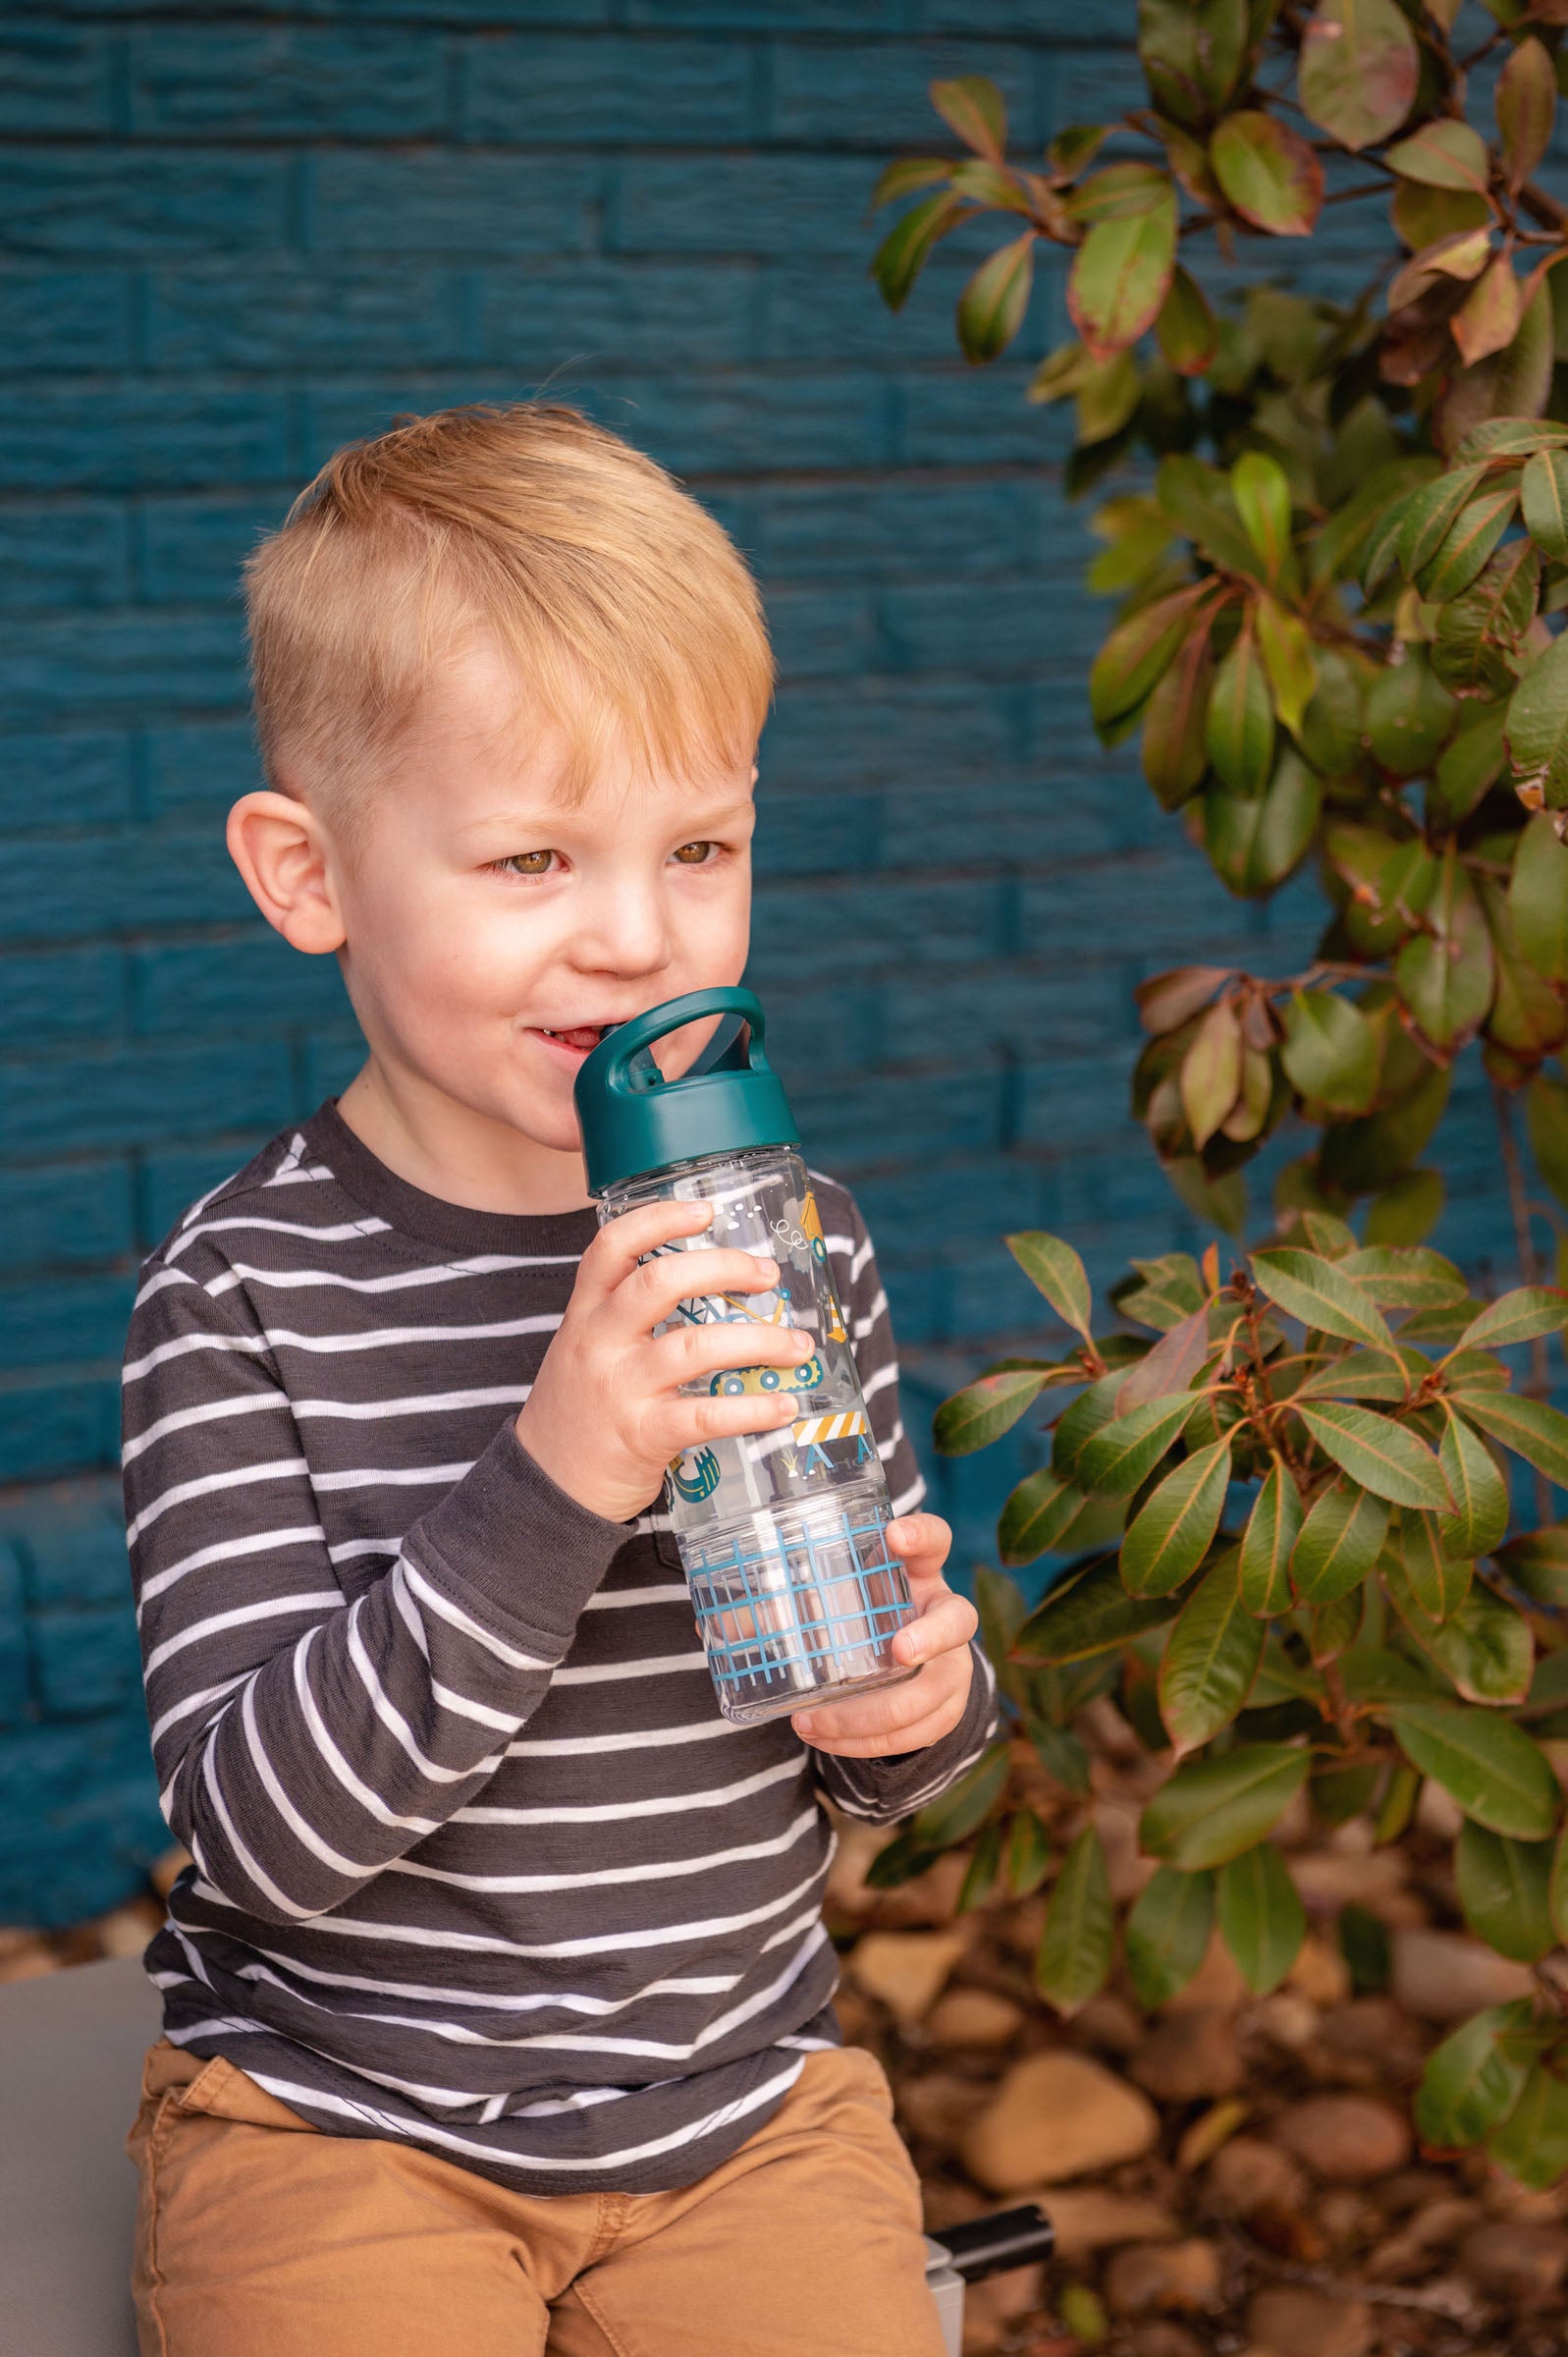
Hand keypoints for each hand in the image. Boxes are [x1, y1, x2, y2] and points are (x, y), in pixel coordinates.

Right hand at [516, 1199, 812, 1523]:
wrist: (546, 1488)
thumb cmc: (580, 1411)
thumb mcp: (586, 1349)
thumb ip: (628, 1316)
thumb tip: (712, 1286)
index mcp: (585, 1314)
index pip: (612, 1247)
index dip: (660, 1219)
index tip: (706, 1209)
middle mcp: (599, 1342)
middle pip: (660, 1282)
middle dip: (724, 1268)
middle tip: (768, 1275)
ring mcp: (620, 1388)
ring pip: (695, 1346)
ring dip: (759, 1340)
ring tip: (798, 1345)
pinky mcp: (642, 1435)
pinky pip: (707, 1414)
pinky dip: (753, 1408)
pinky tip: (783, 1405)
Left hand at [791, 1514, 976, 1756]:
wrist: (903, 1659)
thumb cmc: (862, 1615)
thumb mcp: (830, 1601)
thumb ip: (776, 1610)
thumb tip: (715, 1626)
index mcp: (917, 1572)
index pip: (935, 1540)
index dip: (921, 1534)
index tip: (894, 1533)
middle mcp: (943, 1613)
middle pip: (958, 1619)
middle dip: (930, 1636)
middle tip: (897, 1650)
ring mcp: (953, 1662)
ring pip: (935, 1691)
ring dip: (876, 1713)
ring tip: (817, 1720)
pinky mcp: (948, 1706)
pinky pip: (922, 1732)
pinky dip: (873, 1741)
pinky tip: (832, 1740)